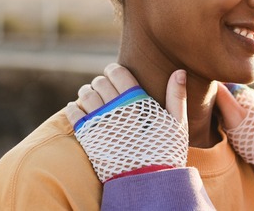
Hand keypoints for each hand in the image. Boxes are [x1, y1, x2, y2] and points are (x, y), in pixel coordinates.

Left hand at [65, 63, 188, 182]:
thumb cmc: (165, 153)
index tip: (115, 72)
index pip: (119, 74)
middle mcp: (116, 110)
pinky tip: (78, 108)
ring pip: (85, 96)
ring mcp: (100, 125)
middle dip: (102, 82)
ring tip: (92, 95)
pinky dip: (74, 108)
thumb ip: (177, 96)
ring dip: (87, 92)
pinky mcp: (89, 139)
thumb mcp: (177, 125)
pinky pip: (74, 115)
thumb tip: (179, 71)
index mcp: (137, 103)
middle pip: (100, 83)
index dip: (114, 70)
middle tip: (105, 86)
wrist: (147, 185)